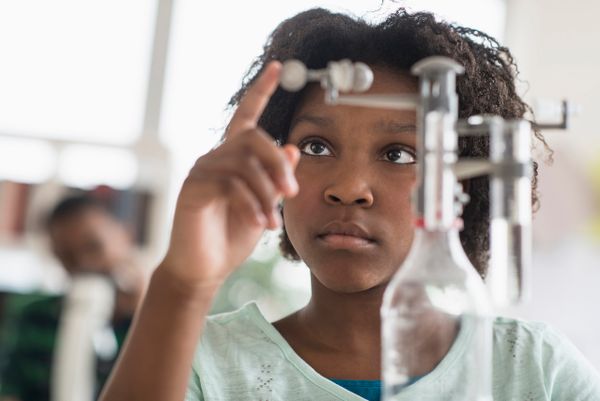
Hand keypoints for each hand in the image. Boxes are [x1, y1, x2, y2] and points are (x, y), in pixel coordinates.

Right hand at [159, 61, 299, 289]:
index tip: (276, 67)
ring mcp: (202, 171)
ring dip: (267, 192)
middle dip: (278, 163)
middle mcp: (216, 157)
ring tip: (274, 220)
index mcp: (234, 159)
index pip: (246, 116)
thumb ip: (276, 179)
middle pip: (252, 137)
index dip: (260, 91)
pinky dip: (252, 203)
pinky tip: (261, 222)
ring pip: (244, 162)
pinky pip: (230, 183)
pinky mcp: (193, 188)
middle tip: (293, 192)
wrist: (204, 268)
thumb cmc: (232, 236)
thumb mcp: (264, 205)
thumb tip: (293, 149)